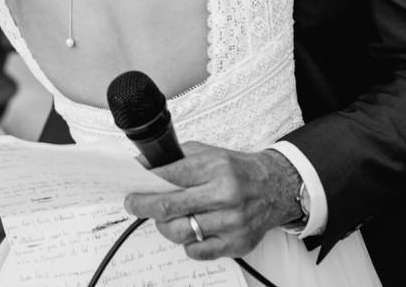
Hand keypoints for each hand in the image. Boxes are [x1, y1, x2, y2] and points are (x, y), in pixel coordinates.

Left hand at [124, 144, 301, 260]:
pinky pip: (196, 251)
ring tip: (164, 218)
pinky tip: (190, 230)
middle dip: (144, 206)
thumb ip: (177, 158)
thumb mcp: (209, 154)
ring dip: (164, 226)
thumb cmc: (237, 171)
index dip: (145, 182)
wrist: (274, 187)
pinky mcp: (235, 244)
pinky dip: (186, 242)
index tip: (132, 186)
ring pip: (179, 232)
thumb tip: (143, 165)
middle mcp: (225, 195)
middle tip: (133, 204)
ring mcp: (231, 222)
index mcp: (217, 168)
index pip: (170, 176)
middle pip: (170, 207)